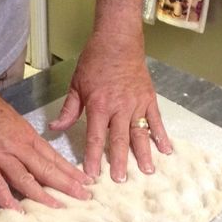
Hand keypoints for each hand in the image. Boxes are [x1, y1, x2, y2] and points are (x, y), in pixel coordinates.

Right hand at [0, 84, 92, 210]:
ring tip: (58, 207)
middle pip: (46, 169)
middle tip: (84, 197)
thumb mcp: (8, 117)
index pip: (53, 156)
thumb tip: (27, 149)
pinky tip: (17, 209)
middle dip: (67, 184)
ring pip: (26, 178)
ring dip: (43, 194)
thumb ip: (19, 135)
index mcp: (25, 134)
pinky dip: (6, 198)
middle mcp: (17, 146)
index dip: (69, 171)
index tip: (84, 181)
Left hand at [49, 31, 172, 181]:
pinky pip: (156, 121)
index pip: (95, 137)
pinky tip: (166, 151)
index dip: (93, 157)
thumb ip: (69, 110)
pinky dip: (162, 136)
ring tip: (146, 171)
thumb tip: (55, 129)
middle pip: (119, 140)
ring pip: (140, 133)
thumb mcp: (77, 84)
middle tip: (120, 180)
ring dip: (143, 154)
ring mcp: (136, 104)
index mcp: (99, 105)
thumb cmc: (95, 61)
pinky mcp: (149, 99)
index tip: (92, 175)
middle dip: (119, 162)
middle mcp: (119, 108)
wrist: (118, 40)